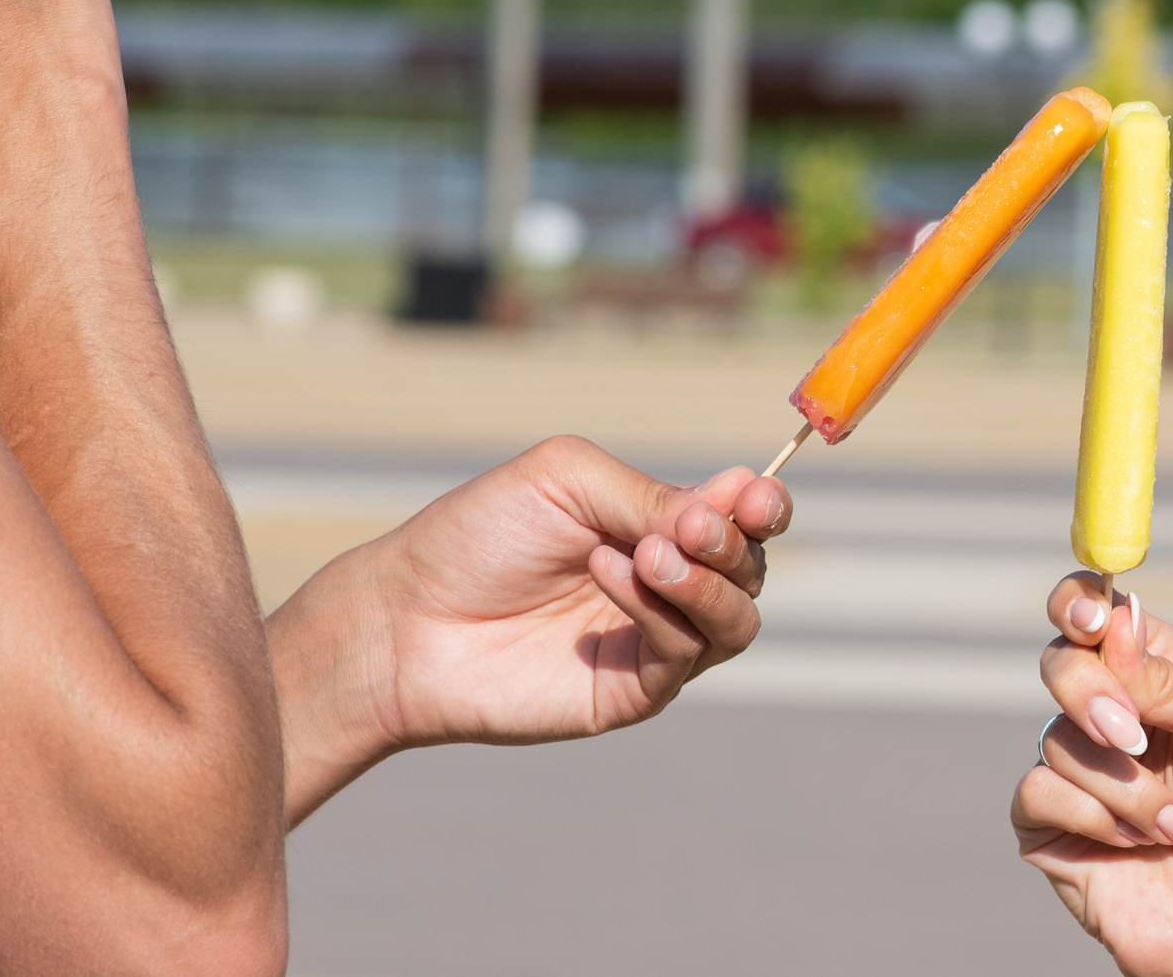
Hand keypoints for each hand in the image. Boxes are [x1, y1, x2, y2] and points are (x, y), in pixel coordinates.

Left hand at [270, 436, 790, 820]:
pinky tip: (610, 573)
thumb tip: (733, 508)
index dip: (762, 507)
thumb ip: (652, 494)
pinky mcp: (632, 692)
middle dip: (735, 542)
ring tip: (648, 555)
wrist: (410, 617)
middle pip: (751, 570)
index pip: (740, 519)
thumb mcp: (568, 481)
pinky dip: (658, 609)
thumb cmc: (477, 535)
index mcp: (655, 525)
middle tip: (688, 526)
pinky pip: (682, 654)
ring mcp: (651, 641)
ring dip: (708, 581)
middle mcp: (665, 584)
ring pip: (736, 620)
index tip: (757, 497)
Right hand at [1014, 573, 1172, 976]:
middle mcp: (1108, 709)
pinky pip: (1038, 789)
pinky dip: (1094, 818)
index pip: (1094, 610)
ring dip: (1125, 787)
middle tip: (1136, 739)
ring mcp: (1073, 765)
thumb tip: (1113, 627)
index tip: (1090, 620)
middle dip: (1095, 698)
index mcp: (1153, 673)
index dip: (1079, 602)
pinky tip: (1134, 844)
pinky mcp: (1046, 820)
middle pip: (1059, 662)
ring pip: (1055, 735)